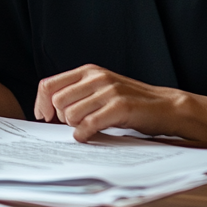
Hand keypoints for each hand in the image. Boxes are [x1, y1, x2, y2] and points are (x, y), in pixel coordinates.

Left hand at [34, 64, 179, 141]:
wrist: (165, 106)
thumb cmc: (130, 102)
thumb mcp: (101, 89)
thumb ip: (78, 93)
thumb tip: (48, 110)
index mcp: (88, 71)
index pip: (49, 84)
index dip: (40, 103)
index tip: (43, 117)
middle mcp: (96, 77)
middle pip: (57, 101)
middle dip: (60, 117)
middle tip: (74, 124)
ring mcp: (108, 91)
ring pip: (71, 114)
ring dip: (74, 126)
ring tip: (88, 127)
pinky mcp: (120, 106)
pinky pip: (89, 124)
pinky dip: (84, 134)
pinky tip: (88, 136)